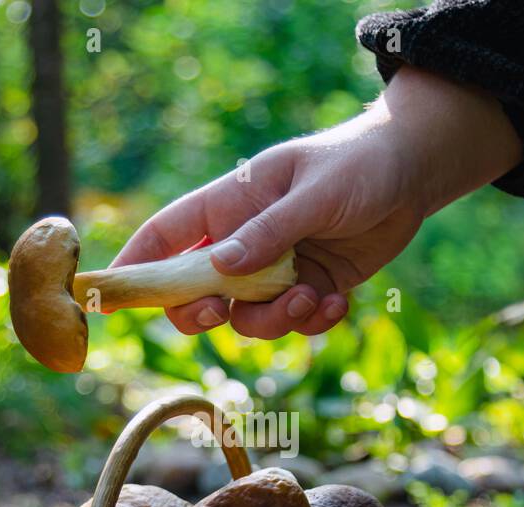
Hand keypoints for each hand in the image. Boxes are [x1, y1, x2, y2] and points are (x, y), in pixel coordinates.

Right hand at [109, 66, 520, 340]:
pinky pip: (294, 324)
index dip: (135, 266)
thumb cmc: (356, 165)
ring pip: (247, 318)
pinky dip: (312, 323)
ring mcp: (275, 270)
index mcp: (229, 205)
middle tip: (220, 313)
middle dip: (200, 312)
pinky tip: (338, 305)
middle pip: (194, 292)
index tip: (110, 296)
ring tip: (310, 300)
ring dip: (274, 321)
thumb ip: (267, 232)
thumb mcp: (311, 194)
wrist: (413, 172)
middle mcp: (244, 242)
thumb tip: (219, 268)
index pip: (165, 236)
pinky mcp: (309, 288)